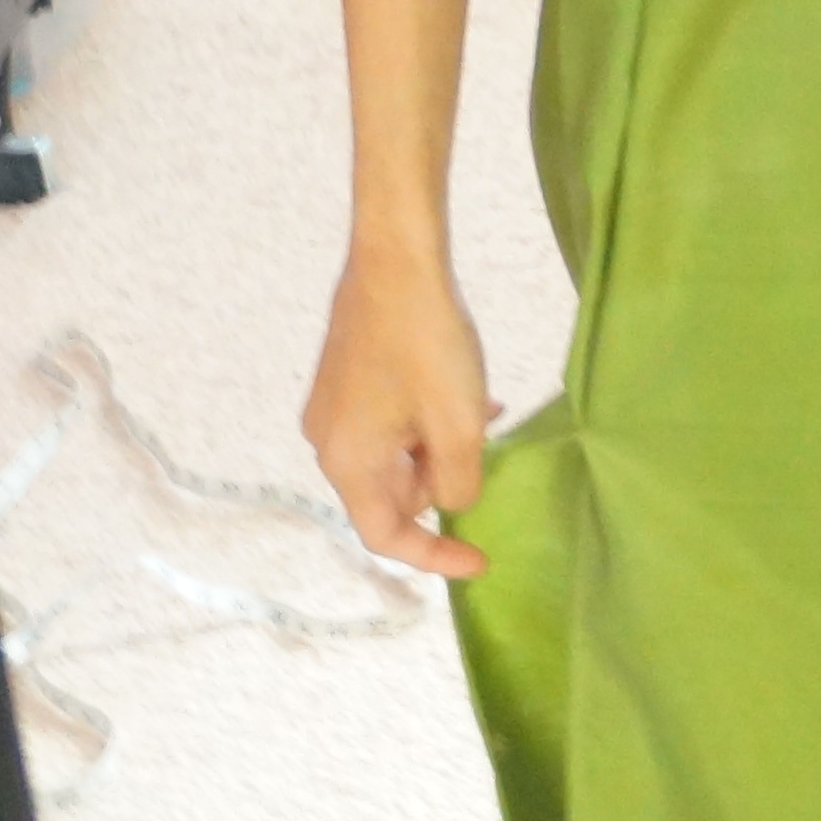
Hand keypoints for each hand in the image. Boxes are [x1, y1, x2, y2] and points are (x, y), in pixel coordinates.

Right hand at [308, 237, 491, 582]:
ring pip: (396, 456)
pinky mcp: (347, 380)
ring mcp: (334, 408)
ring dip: (442, 453)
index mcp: (346, 462)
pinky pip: (393, 423)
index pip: (385, 535)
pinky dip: (430, 425)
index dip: (434, 557)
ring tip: (487, 423)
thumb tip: (452, 502)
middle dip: (443, 491)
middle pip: (389, 495)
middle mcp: (328, 441)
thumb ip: (458, 481)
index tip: (482, 560)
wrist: (395, 260)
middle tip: (491, 471)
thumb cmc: (427, 345)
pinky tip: (473, 400)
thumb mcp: (458, 426)